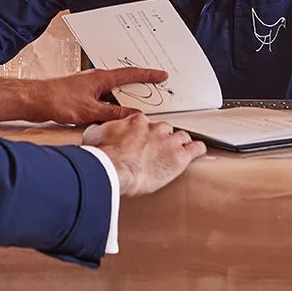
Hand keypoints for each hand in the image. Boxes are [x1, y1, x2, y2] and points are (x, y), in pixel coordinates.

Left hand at [0, 67, 167, 126]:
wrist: (35, 100)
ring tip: (139, 108)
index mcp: (101, 78)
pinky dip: (113, 106)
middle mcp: (97, 79)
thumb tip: (134, 116)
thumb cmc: (58, 100)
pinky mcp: (83, 95)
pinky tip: (116, 115)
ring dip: (125, 100)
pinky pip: (105, 99)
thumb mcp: (90, 111)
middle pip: (124, 82)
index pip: (131, 74)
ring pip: (114, 93)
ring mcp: (90, 87)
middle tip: (156, 90)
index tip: (162, 74)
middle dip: (140, 86)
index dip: (148, 75)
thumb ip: (114, 114)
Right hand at [83, 113, 205, 195]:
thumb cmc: (104, 155)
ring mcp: (169, 141)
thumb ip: (99, 129)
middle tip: (158, 149)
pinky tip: (198, 151)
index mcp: (137, 122)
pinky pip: (196, 148)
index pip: (147, 123)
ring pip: (182, 136)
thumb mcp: (94, 135)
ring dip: (181, 143)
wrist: (115, 168)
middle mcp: (155, 128)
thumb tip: (96, 129)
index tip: (143, 140)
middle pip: (166, 129)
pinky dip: (198, 150)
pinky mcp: (179, 157)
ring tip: (178, 150)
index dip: (146, 133)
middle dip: (163, 138)